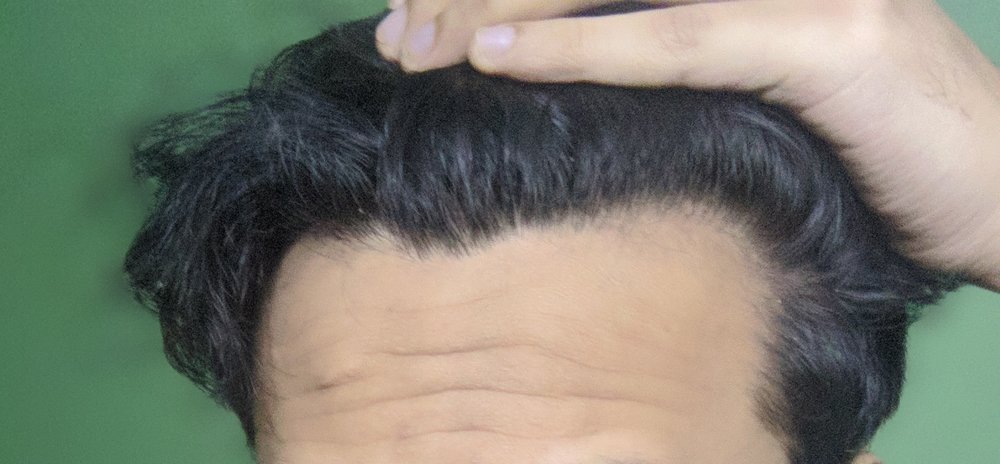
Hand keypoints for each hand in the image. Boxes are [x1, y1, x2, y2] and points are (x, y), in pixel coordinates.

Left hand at [375, 0, 999, 290]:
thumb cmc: (868, 137)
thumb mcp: (758, 73)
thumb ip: (674, 45)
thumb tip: (556, 55)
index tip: (423, 12)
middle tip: (398, 35)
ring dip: (497, 11)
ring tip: (416, 47)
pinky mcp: (827, 38)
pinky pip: (673, 38)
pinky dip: (577, 48)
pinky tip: (493, 59)